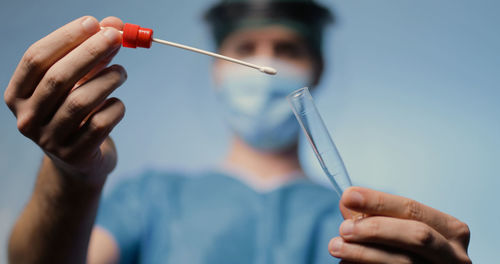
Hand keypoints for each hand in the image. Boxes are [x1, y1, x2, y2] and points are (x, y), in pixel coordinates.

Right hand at [4, 16, 126, 184]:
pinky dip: (115, 108)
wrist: (80, 160)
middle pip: (57, 78)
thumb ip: (93, 53)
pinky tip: (118, 104)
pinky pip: (100, 125)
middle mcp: (27, 119)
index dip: (65, 38)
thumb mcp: (78, 82)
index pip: (35, 59)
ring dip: (107, 79)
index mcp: (17, 95)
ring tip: (122, 72)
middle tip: (116, 37)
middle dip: (90, 53)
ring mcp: (49, 140)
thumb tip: (115, 25)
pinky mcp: (75, 155)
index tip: (93, 23)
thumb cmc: (77, 112)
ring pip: (80, 102)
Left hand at [328, 187, 470, 262]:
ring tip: (336, 246)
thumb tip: (348, 200)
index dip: (378, 201)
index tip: (348, 196)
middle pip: (417, 235)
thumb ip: (377, 215)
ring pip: (403, 262)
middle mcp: (454, 255)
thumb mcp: (400, 229)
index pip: (412, 209)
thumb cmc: (410, 251)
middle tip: (344, 228)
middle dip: (376, 229)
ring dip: (363, 253)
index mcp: (451, 230)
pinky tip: (347, 262)